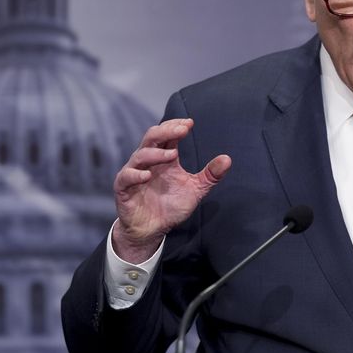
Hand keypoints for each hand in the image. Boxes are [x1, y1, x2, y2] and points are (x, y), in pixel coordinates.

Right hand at [112, 118, 230, 262]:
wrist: (153, 229)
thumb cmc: (171, 206)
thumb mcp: (195, 189)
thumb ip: (210, 175)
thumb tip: (228, 159)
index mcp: (164, 158)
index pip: (167, 134)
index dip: (176, 126)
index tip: (190, 123)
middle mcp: (148, 162)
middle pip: (152, 137)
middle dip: (166, 130)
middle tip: (182, 129)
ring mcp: (134, 174)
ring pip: (140, 155)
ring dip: (156, 153)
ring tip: (173, 154)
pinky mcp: (124, 189)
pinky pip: (126, 178)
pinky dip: (135, 175)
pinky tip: (147, 176)